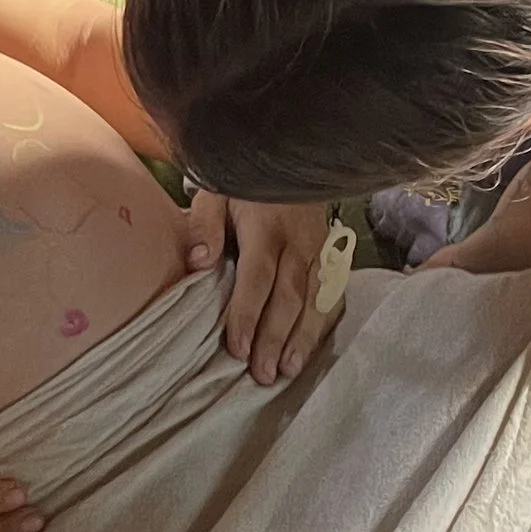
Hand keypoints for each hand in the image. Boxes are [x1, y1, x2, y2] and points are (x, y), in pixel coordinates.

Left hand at [174, 191, 343, 383]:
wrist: (294, 156)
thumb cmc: (247, 181)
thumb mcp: (218, 190)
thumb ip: (206, 224)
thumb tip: (198, 262)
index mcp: (267, 228)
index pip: (258, 278)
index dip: (248, 314)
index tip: (238, 348)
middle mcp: (299, 243)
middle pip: (289, 297)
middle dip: (276, 338)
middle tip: (263, 374)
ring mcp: (320, 251)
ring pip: (316, 300)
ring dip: (303, 338)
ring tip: (289, 370)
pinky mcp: (332, 256)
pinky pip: (331, 295)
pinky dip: (322, 325)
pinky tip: (311, 350)